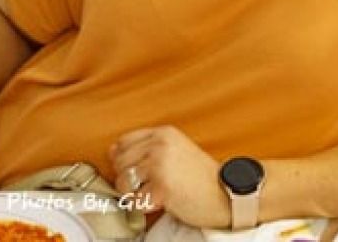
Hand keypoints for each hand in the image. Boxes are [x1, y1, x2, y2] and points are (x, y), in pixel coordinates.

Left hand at [109, 126, 229, 228]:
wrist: (224, 193)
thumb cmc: (201, 176)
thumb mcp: (176, 150)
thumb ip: (148, 148)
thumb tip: (112, 152)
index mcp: (164, 133)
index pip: (123, 142)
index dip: (124, 159)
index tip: (137, 170)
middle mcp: (160, 145)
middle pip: (119, 163)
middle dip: (129, 179)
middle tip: (149, 184)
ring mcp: (160, 164)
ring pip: (123, 182)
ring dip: (135, 193)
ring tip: (155, 192)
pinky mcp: (161, 187)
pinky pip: (134, 200)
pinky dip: (145, 205)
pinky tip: (161, 200)